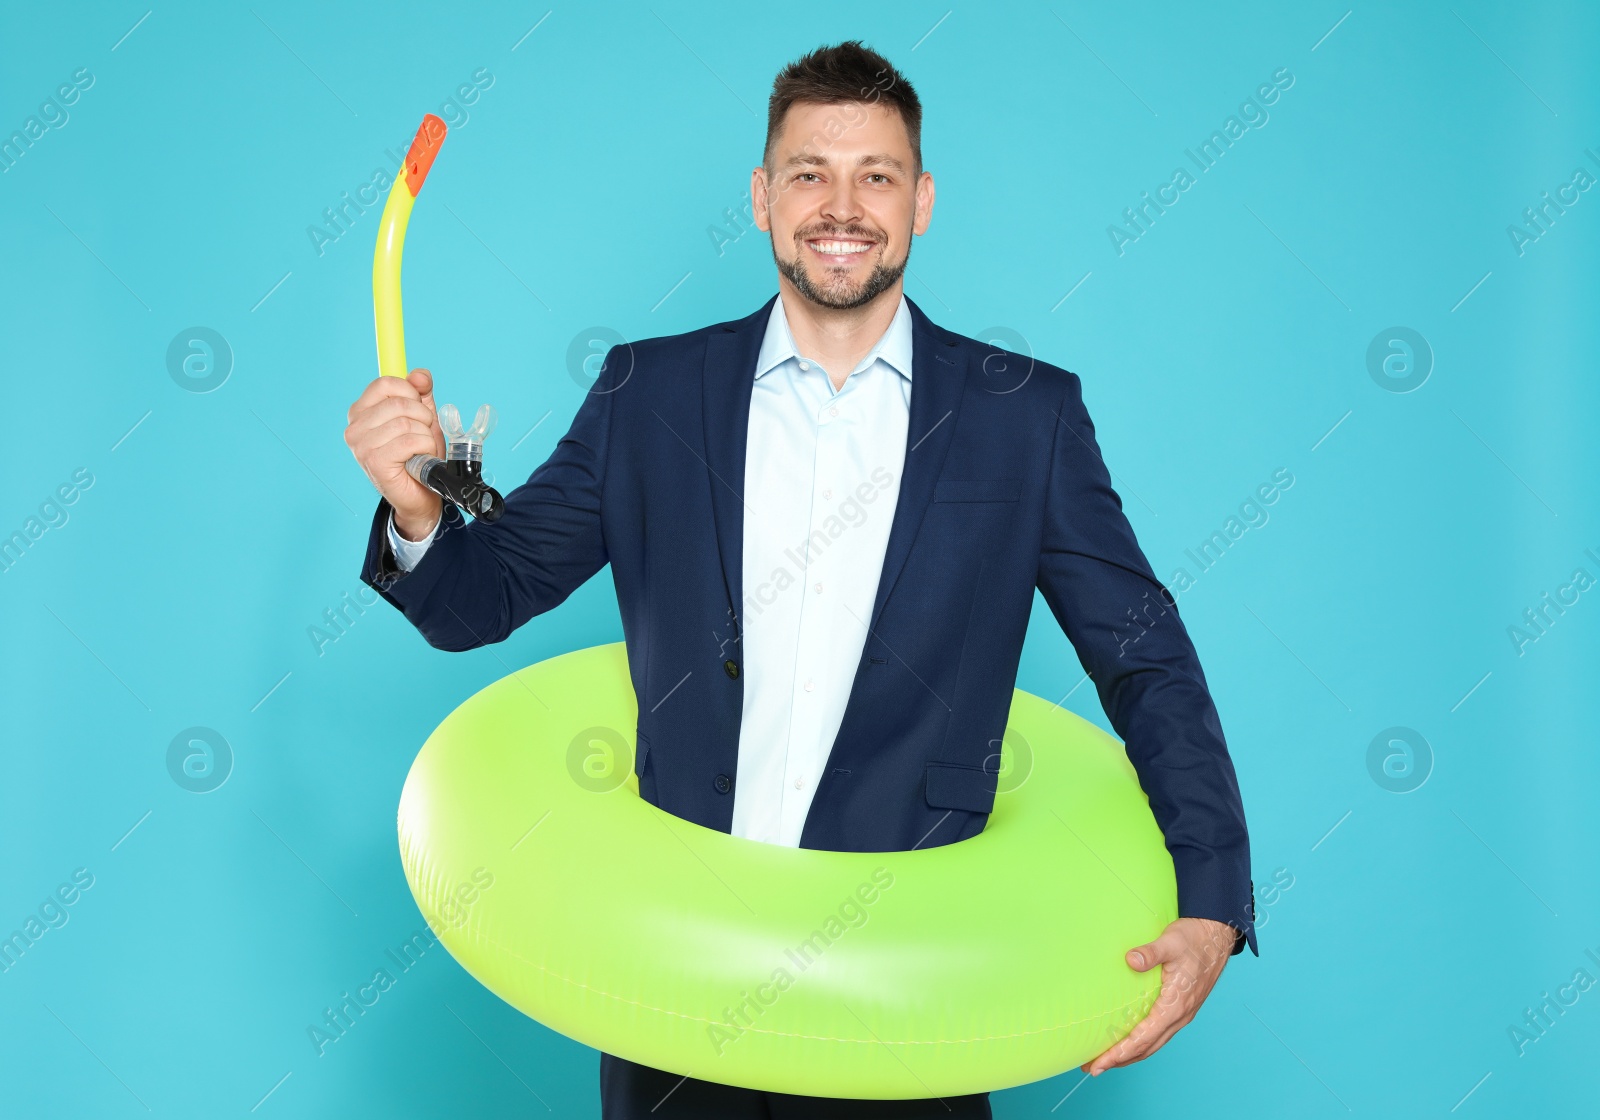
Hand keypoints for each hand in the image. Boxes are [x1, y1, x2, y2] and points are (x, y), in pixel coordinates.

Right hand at [345, 368, 444, 538]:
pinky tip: (419, 459)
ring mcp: (361, 446)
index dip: (411, 393)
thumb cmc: (419, 454)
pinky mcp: (374, 462)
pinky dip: (424, 448)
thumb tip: (420, 374)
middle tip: (423, 435)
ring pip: (406, 422)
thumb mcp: (423, 417)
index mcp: (361, 412)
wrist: (420, 494)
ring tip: (421, 449)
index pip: (386, 383)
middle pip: (399, 403)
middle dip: (423, 417)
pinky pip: (409, 441)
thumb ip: (421, 393)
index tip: (418, 411)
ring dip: (425, 436)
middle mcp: (355, 428)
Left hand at [1080, 916, 1236, 1075]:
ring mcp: (1182, 1014)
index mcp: (1176, 1005)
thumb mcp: (1171, 942)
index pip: (1143, 1038)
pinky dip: (1141, 1044)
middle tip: (1092, 1067)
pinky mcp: (1181, 1009)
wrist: (1216, 936)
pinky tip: (1129, 1041)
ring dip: (1129, 1055)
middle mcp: (1180, 1016)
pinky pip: (1159, 1034)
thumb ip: (1151, 952)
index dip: (1120, 1052)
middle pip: (1146, 1048)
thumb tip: (1130, 960)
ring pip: (1153, 1044)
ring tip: (1105, 1060)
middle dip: (1119, 1060)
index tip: (1100, 1062)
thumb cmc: (1194, 939)